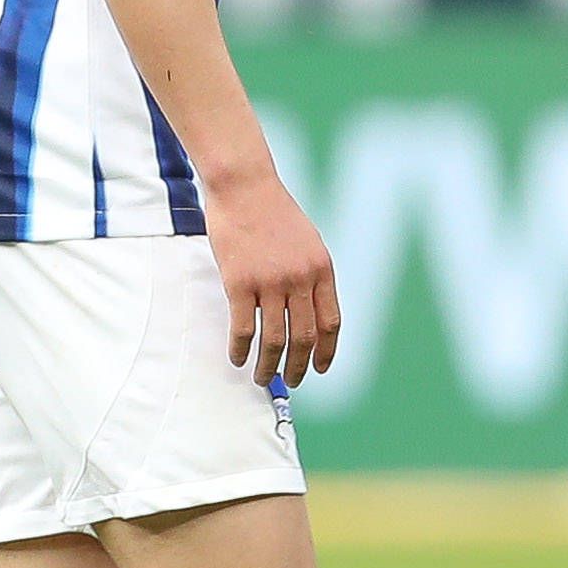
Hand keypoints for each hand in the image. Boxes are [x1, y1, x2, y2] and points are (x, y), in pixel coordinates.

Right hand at [206, 166, 341, 382]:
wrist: (245, 185)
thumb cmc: (273, 212)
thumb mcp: (307, 241)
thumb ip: (311, 274)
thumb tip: (309, 310)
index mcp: (322, 269)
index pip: (331, 322)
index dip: (326, 350)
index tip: (321, 368)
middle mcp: (300, 278)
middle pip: (305, 336)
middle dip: (298, 366)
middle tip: (291, 381)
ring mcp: (270, 281)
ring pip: (274, 338)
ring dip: (268, 365)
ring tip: (262, 378)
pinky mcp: (239, 282)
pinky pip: (243, 328)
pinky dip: (240, 349)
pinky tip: (237, 358)